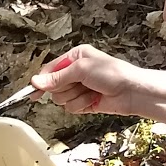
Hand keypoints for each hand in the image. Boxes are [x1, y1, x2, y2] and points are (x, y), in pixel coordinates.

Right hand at [31, 45, 146, 115]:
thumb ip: (57, 77)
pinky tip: (95, 99)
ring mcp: (80, 88)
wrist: (132, 92)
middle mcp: (76, 72)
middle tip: (80, 84)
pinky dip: (82, 105)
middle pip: (54, 87)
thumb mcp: (81, 70)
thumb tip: (35, 82)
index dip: (42, 81)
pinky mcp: (84, 102)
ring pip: (62, 100)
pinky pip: (72, 108)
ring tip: (91, 91)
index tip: (33, 92)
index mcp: (75, 57)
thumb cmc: (113, 74)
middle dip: (67, 88)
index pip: (50, 70)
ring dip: (76, 97)